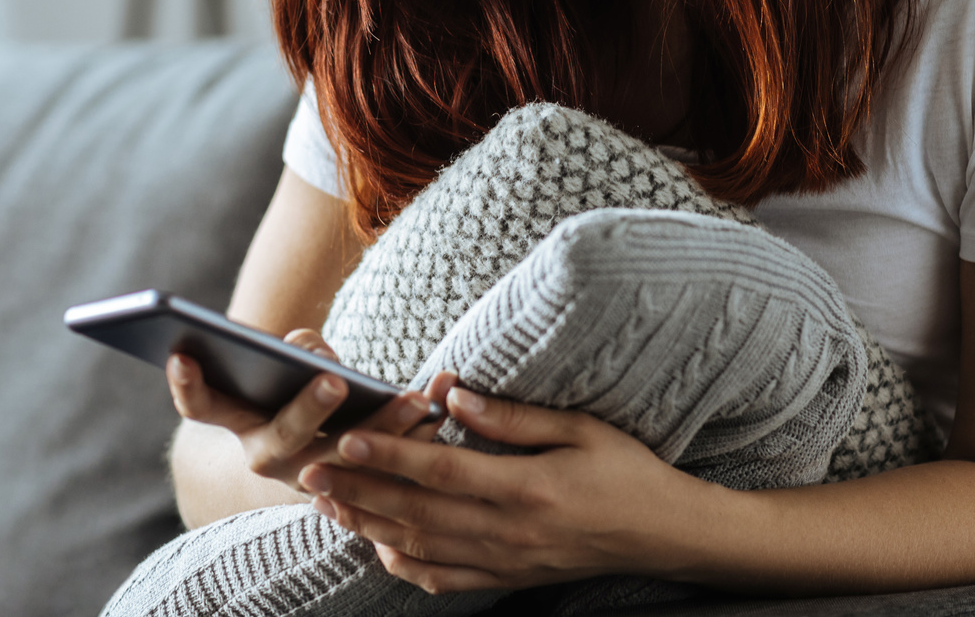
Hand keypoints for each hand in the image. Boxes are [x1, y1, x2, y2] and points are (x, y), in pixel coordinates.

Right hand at [166, 328, 442, 492]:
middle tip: (334, 380)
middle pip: (284, 438)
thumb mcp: (283, 365)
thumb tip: (318, 351)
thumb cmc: (292, 387)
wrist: (317, 455)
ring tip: (416, 398)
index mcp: (237, 422)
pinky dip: (421, 424)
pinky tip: (445, 393)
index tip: (181, 355)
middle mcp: (268, 458)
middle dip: (309, 409)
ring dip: (385, 425)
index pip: (201, 406)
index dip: (187, 385)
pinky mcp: (361, 486)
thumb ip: (298, 351)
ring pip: (348, 459)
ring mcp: (313, 479)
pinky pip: (391, 461)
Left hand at [298, 386, 706, 593]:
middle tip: (310, 473)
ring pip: (421, 548)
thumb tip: (452, 395)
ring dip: (369, 526)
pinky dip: (405, 564)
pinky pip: (444, 579)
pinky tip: (378, 545)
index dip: (389, 457)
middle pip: (416, 513)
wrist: (664, 535)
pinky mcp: (508, 579)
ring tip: (328, 504)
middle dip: (358, 492)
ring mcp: (506, 562)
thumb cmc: (626, 470)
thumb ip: (512, 416)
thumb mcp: (579, 428)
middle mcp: (509, 532)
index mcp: (527, 488)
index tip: (347, 440)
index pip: (440, 471)